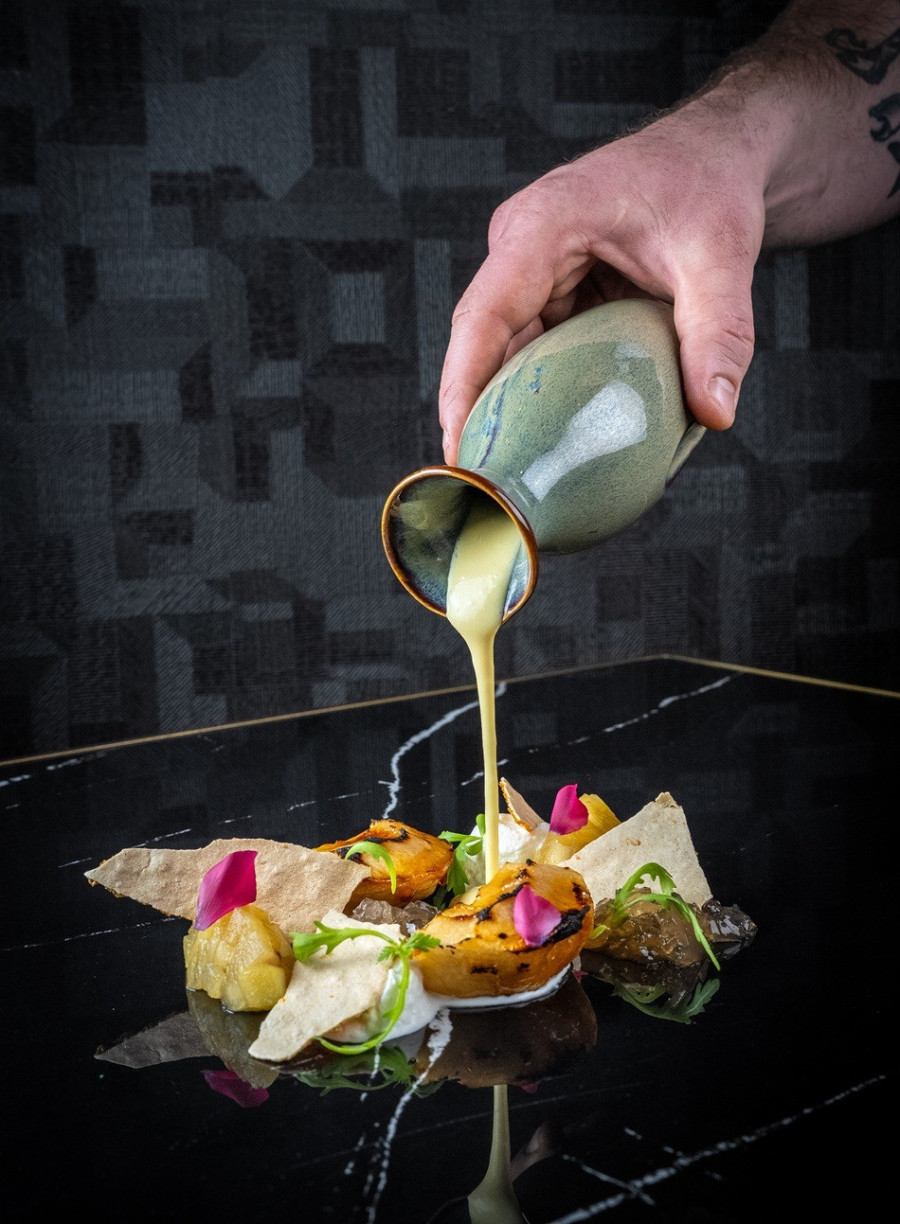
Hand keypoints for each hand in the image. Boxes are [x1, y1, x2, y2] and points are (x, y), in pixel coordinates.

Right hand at [438, 102, 767, 463]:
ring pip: (506, 351)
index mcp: (543, 225)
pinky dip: (544, 393)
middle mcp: (522, 247)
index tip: (460, 447)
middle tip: (482, 482)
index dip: (463, 387)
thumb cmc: (710, 184)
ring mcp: (533, 270)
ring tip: (512, 474)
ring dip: (510, 408)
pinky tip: (552, 440)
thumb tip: (714, 413)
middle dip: (478, 412)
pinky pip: (537, 349)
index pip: (483, 316)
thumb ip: (718, 333)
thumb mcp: (719, 256)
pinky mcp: (552, 289)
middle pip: (482, 342)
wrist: (719, 153)